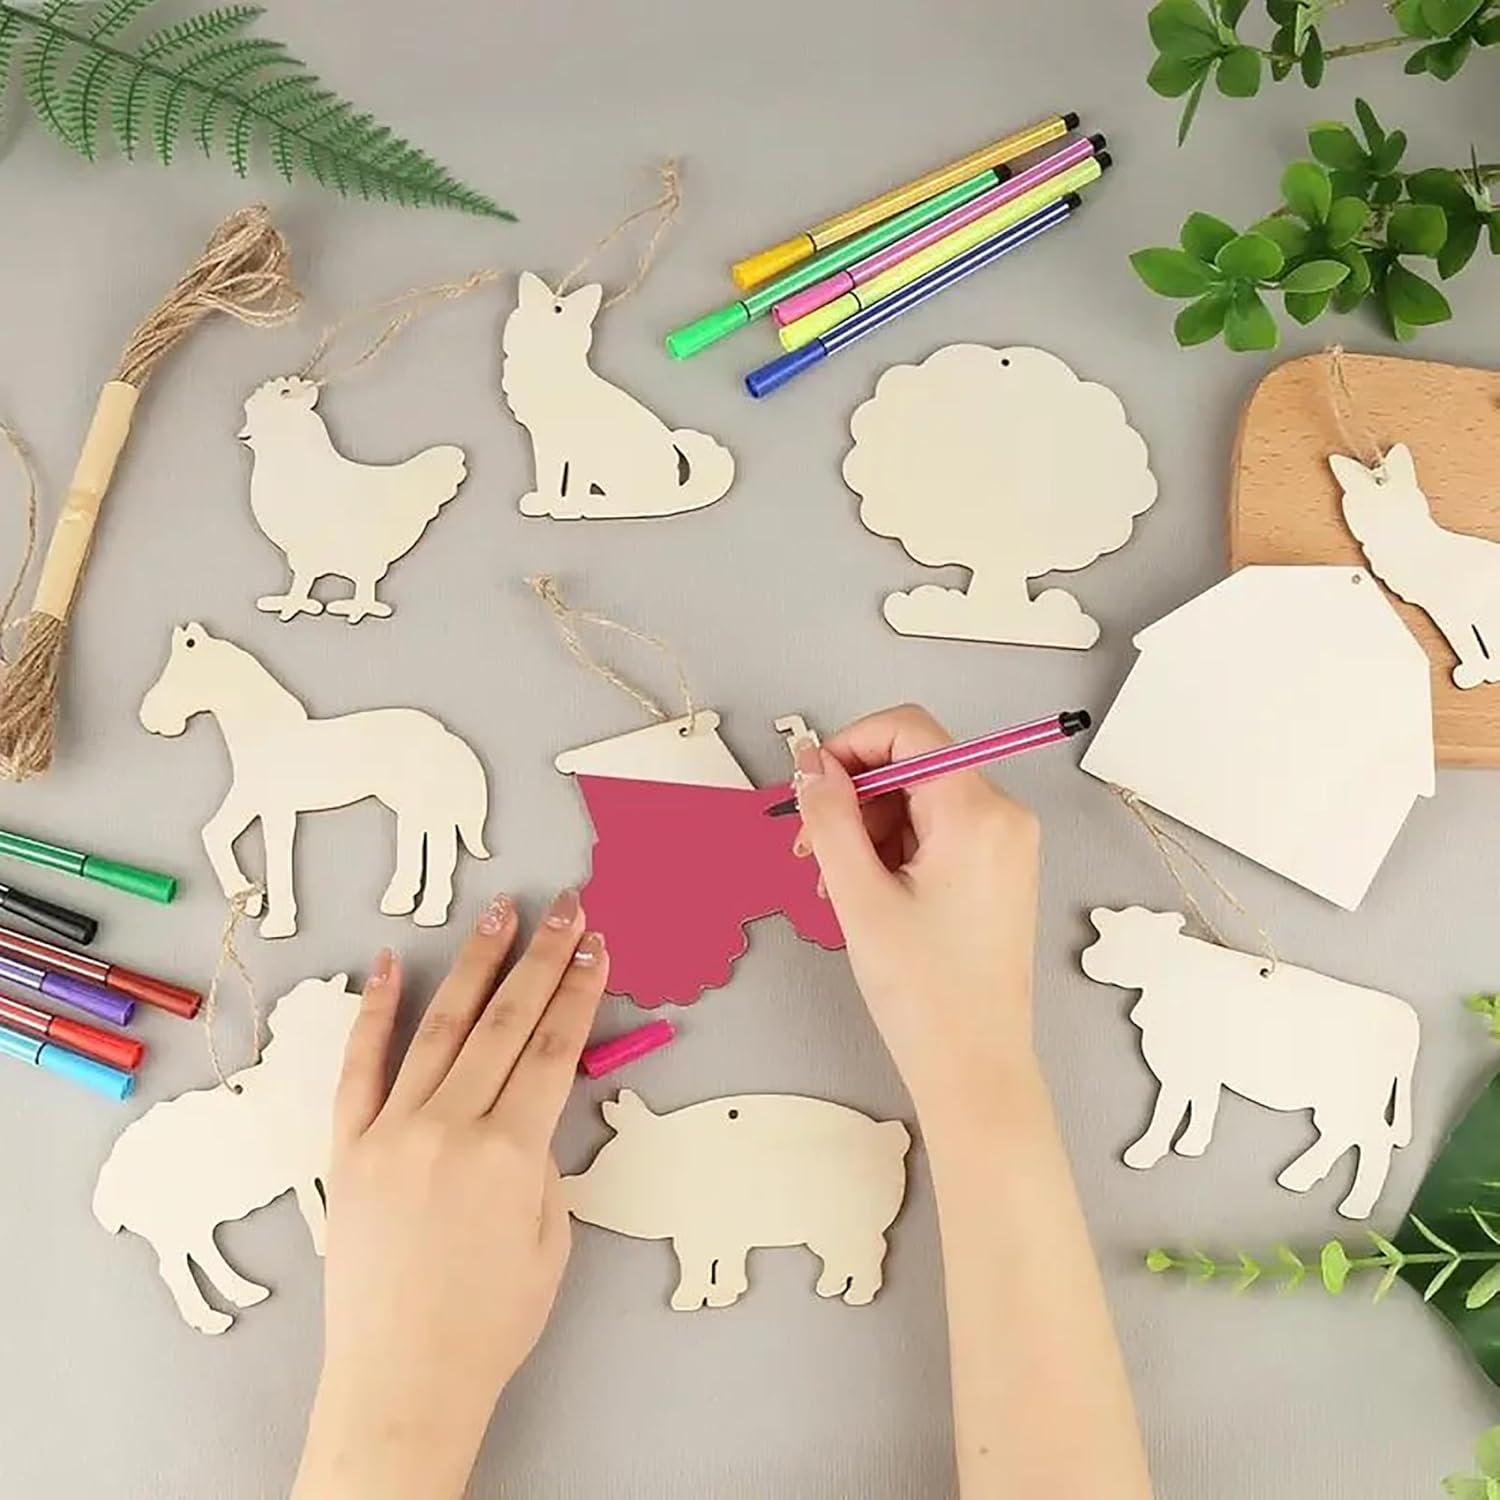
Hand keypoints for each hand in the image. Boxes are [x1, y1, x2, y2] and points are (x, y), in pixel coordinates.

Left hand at [293, 890, 607, 1499]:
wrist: (401, 1380)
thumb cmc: (490, 1323)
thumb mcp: (550, 1239)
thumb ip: (543, 1161)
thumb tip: (532, 1105)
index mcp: (509, 1153)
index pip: (554, 1048)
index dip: (579, 991)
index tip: (596, 946)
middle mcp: (449, 1128)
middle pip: (506, 1022)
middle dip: (541, 957)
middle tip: (566, 907)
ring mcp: (392, 1132)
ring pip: (441, 1028)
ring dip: (474, 965)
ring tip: (499, 914)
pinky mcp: (348, 1149)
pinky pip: (360, 1067)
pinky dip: (373, 1012)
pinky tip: (386, 964)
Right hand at [793, 706, 1040, 1125]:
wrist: (974, 1067)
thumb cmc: (927, 994)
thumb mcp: (859, 897)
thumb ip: (830, 818)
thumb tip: (810, 764)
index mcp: (977, 814)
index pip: (909, 731)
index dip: (850, 746)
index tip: (810, 784)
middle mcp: (1002, 817)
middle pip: (912, 765)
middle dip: (853, 797)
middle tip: (808, 847)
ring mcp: (1004, 845)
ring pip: (919, 801)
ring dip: (868, 829)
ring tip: (833, 885)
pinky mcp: (997, 871)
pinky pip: (936, 833)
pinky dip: (894, 851)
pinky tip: (864, 893)